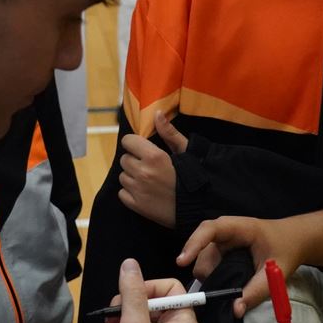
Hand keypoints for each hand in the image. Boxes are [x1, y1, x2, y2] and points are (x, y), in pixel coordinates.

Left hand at [117, 112, 187, 228]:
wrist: (199, 208)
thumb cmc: (194, 178)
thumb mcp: (186, 152)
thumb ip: (169, 133)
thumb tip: (157, 114)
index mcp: (154, 156)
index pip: (128, 141)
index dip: (135, 144)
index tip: (142, 149)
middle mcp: (142, 172)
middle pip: (125, 159)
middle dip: (135, 161)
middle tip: (150, 168)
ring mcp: (138, 190)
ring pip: (123, 176)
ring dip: (132, 177)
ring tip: (149, 181)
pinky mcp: (136, 206)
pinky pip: (122, 193)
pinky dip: (130, 193)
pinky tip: (145, 193)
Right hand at [176, 214, 305, 315]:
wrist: (295, 239)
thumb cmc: (286, 249)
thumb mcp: (275, 273)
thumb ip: (255, 291)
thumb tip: (235, 310)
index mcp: (240, 228)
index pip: (210, 229)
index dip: (194, 243)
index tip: (182, 261)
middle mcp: (227, 231)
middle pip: (203, 247)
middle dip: (204, 269)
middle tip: (212, 291)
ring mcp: (224, 240)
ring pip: (205, 257)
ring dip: (210, 275)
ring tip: (224, 289)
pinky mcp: (224, 250)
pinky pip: (211, 262)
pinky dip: (214, 275)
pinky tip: (224, 285)